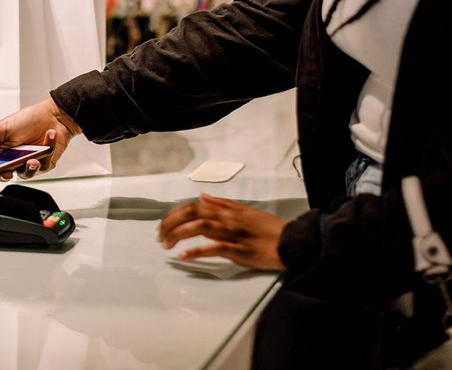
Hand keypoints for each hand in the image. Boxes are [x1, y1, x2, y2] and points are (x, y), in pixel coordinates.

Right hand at [0, 97, 81, 179]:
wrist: (54, 115)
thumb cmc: (28, 119)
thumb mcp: (1, 128)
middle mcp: (12, 160)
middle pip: (3, 175)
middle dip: (5, 174)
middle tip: (6, 169)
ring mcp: (27, 163)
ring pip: (23, 175)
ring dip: (28, 166)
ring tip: (32, 157)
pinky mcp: (43, 165)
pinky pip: (41, 167)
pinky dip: (45, 153)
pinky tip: (47, 139)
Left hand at [158, 194, 286, 270]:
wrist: (292, 242)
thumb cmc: (270, 228)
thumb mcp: (247, 211)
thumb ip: (223, 203)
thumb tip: (201, 196)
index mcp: (227, 211)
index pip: (193, 206)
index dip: (174, 214)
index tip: (163, 224)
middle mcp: (227, 219)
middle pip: (191, 214)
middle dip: (171, 223)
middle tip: (159, 237)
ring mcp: (232, 234)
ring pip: (199, 226)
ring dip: (178, 235)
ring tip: (166, 245)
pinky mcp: (239, 251)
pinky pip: (215, 248)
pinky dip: (197, 251)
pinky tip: (183, 256)